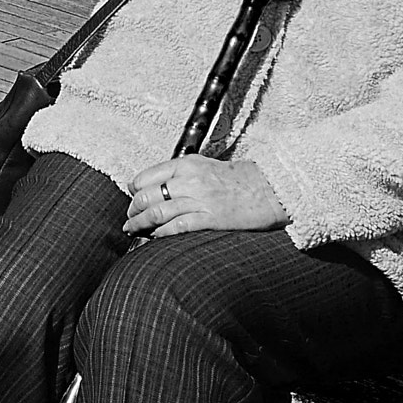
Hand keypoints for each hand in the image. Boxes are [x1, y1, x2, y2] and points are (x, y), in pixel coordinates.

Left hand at [125, 157, 289, 237]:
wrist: (272, 189)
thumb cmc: (243, 180)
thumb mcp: (209, 167)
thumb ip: (184, 175)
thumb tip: (161, 189)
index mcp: (188, 164)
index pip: (146, 177)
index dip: (134, 191)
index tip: (133, 199)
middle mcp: (190, 180)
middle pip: (146, 196)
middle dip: (132, 211)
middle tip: (130, 220)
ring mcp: (199, 200)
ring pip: (156, 213)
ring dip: (140, 224)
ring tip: (134, 231)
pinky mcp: (210, 219)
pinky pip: (176, 228)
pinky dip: (161, 234)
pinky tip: (155, 238)